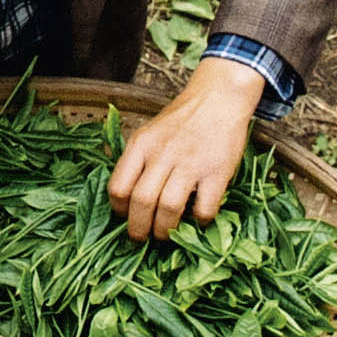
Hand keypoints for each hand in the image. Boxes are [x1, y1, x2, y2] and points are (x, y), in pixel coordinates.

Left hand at [107, 60, 266, 242]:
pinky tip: (197, 219)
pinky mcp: (217, 172)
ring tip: (165, 234)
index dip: (119, 209)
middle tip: (141, 237)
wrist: (218, 98)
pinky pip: (204, 208)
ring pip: (169, 208)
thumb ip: (137, 159)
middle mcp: (162, 154)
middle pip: (141, 202)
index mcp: (141, 144)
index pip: (118, 186)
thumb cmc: (182, 119)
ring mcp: (190, 163)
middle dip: (138, 228)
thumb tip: (124, 196)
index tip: (125, 217)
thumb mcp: (149, 131)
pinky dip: (199, 221)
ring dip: (165, 229)